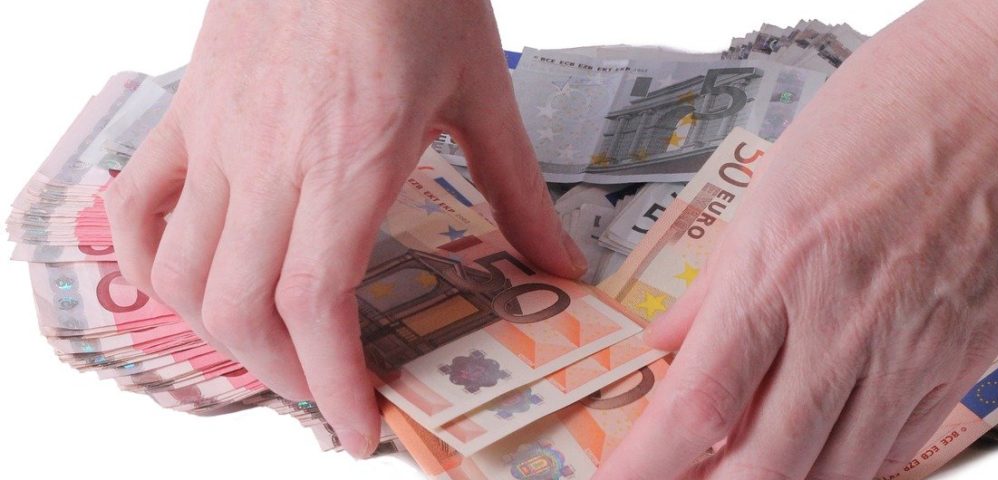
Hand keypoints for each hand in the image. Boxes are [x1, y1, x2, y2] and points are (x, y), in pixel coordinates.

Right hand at [104, 0, 584, 457]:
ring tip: (271, 352)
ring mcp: (216, 135)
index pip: (314, 302)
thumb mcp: (482, 91)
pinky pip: (136, 202)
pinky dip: (147, 262)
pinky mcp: (188, 109)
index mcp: (350, 161)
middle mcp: (270, 160)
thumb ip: (517, 190)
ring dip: (220, 334)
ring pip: (181, 270)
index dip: (329, 383)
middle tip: (328, 394)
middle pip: (240, 306)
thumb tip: (561, 265)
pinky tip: (185, 285)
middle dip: (283, 376)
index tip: (358, 428)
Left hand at [593, 1, 997, 477]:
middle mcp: (844, 323)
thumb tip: (670, 342)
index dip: (648, 464)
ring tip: (742, 473)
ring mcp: (911, 351)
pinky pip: (898, 446)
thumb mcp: (773, 183)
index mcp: (780, 267)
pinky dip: (848, 465)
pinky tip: (820, 454)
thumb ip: (717, 280)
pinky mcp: (962, 362)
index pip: (698, 402)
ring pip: (836, 472)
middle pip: (765, 465)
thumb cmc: (893, 109)